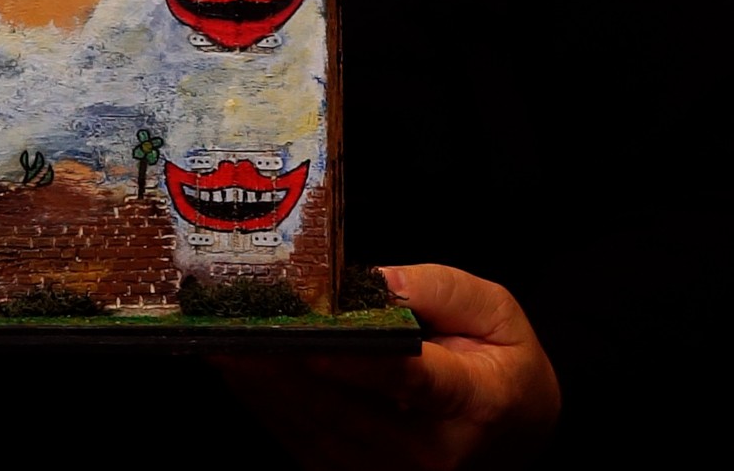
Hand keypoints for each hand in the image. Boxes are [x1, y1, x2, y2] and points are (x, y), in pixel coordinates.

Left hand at [218, 264, 560, 469]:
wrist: (512, 439)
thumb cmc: (502, 368)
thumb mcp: (498, 313)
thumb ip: (439, 290)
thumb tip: (376, 282)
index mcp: (470, 401)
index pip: (405, 381)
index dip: (353, 363)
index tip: (308, 340)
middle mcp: (427, 451)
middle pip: (339, 405)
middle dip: (280, 363)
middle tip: (231, 326)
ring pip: (311, 426)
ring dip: (262, 386)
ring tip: (221, 343)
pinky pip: (301, 442)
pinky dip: (267, 406)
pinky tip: (240, 373)